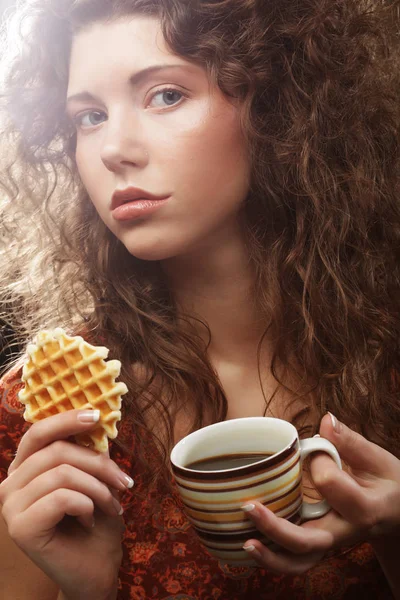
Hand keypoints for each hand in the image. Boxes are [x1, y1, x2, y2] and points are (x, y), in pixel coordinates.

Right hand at [0, 410, 132, 599]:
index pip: (38, 431)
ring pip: (61, 473)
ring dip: (98, 488)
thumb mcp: (95, 478)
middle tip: (124, 482)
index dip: (66, 419)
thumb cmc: (96, 522)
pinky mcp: (20, 527)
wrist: (96, 570)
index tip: (96, 416)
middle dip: (98, 463)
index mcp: (25, 468)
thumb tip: (97, 416)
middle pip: (56, 450)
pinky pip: (61, 497)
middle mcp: (11, 484)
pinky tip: (90, 520)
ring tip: (111, 506)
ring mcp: (11, 507)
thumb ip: (88, 450)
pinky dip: (86, 505)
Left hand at [242, 413, 399, 573]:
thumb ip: (350, 441)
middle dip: (276, 529)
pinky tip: (249, 546)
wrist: (396, 514)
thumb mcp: (377, 459)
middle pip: (308, 542)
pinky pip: (295, 562)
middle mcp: (344, 532)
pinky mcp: (319, 547)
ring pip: (299, 563)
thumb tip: (325, 419)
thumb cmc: (387, 483)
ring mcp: (330, 544)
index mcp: (363, 508)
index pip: (330, 484)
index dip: (318, 460)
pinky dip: (272, 560)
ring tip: (246, 543)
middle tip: (248, 507)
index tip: (319, 447)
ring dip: (270, 558)